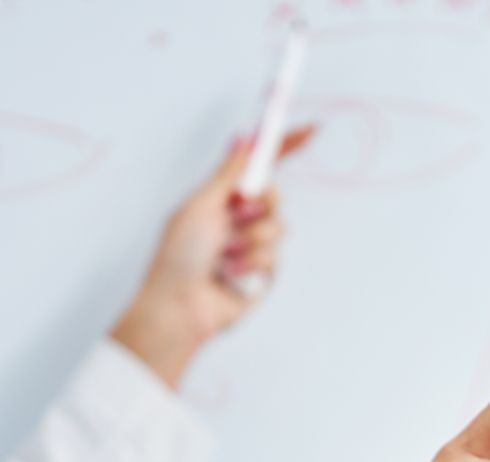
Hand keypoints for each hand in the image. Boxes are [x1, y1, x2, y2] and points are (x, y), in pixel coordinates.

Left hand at [111, 125, 316, 387]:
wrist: (180, 305)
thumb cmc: (178, 256)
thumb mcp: (201, 203)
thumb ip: (229, 172)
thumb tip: (243, 136)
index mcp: (222, 197)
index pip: (259, 166)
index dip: (284, 146)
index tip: (310, 129)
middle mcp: (240, 219)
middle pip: (275, 194)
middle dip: (259, 203)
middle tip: (236, 213)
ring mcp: (253, 246)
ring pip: (279, 226)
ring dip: (250, 239)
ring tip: (224, 255)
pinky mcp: (263, 273)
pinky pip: (274, 256)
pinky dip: (251, 263)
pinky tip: (230, 274)